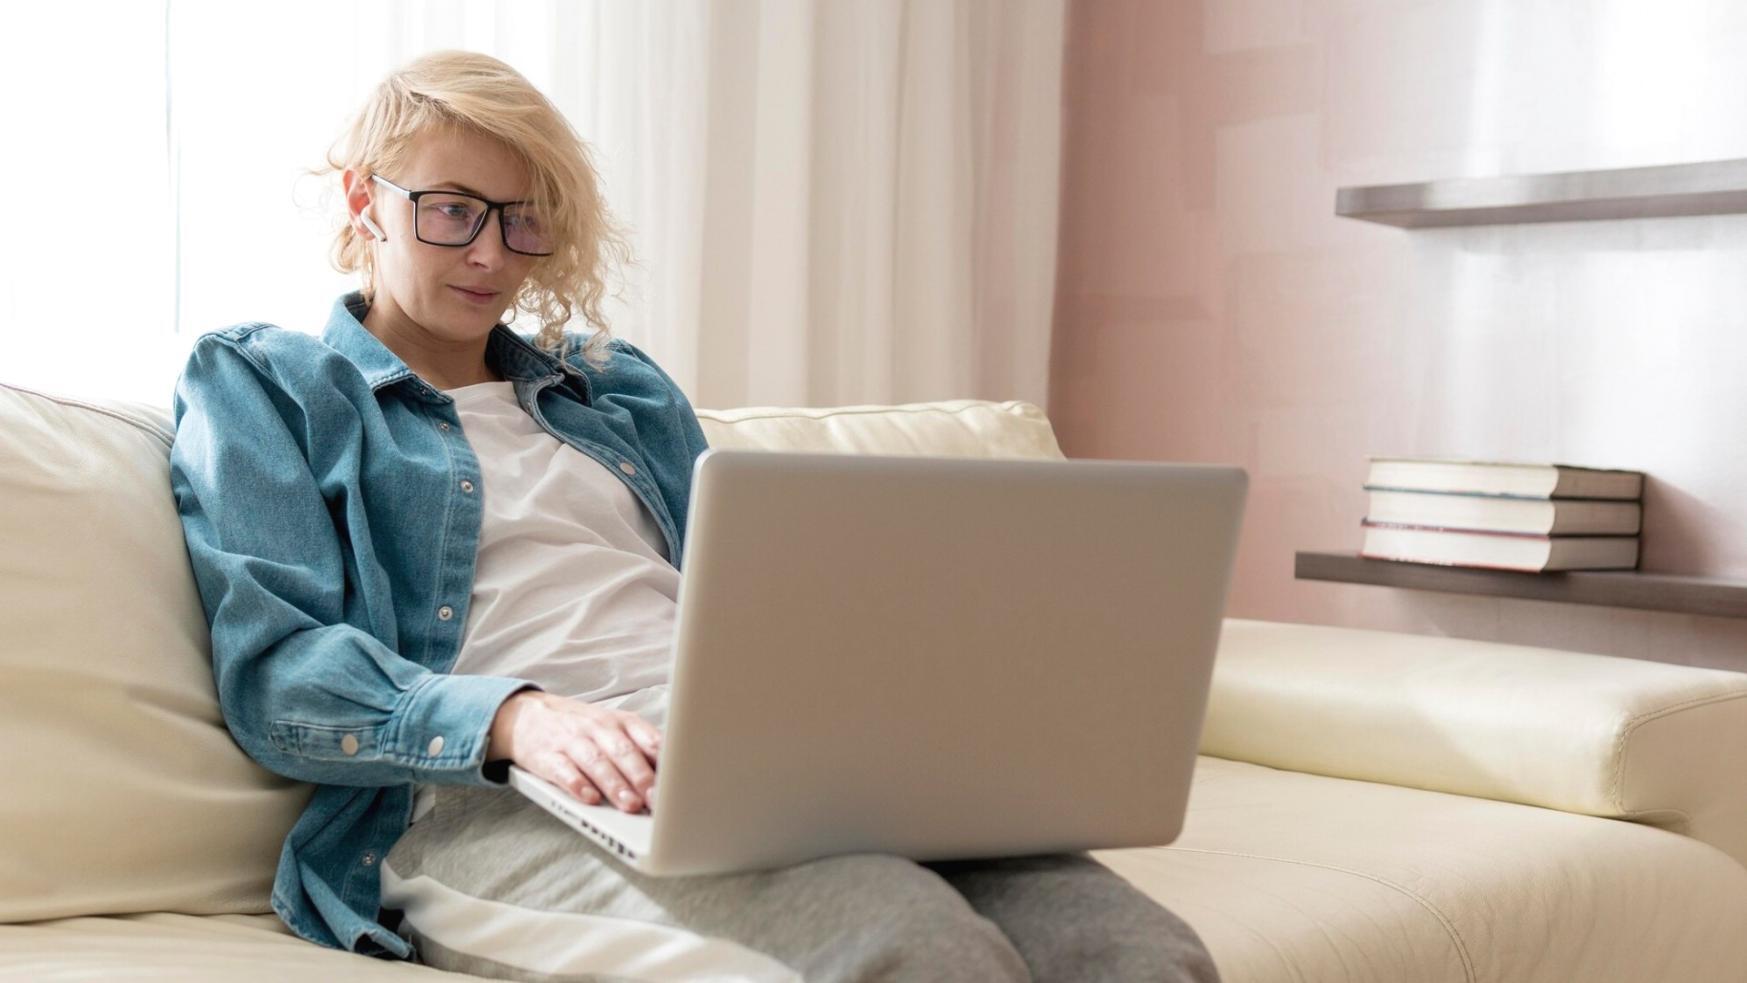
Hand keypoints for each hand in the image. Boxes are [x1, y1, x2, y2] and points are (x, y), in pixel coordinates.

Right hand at [487, 690, 661, 812]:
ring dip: (614, 784)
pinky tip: (589, 799)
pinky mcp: (547, 757)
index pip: (647, 737)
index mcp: (621, 722)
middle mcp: (598, 728)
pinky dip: (577, 785)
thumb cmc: (582, 728)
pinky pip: (563, 771)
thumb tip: (672, 778)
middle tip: (656, 799)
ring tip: (629, 805)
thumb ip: (640, 750)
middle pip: (623, 751)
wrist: (528, 715)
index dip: (664, 760)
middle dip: (641, 776)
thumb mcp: (614, 729)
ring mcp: (571, 741)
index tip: (677, 780)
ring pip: (596, 762)